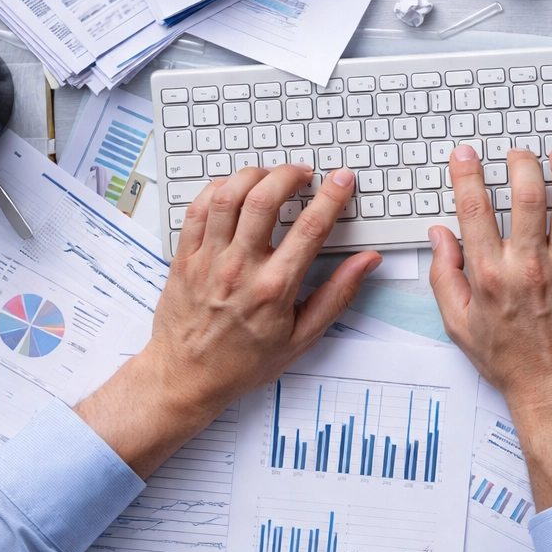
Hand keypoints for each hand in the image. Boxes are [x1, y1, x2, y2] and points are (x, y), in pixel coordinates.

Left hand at [75, 165, 378, 475]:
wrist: (185, 378)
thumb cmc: (244, 362)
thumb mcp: (303, 337)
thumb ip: (338, 295)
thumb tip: (367, 262)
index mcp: (275, 287)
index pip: (310, 227)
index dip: (332, 196)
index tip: (342, 180)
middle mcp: (240, 268)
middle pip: (264, 199)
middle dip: (289, 174)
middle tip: (303, 173)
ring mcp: (207, 260)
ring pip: (228, 196)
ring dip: (253, 175)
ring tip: (270, 176)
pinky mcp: (184, 258)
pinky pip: (197, 209)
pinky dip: (217, 190)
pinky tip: (234, 190)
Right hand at [428, 145, 551, 507]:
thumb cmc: (508, 360)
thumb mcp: (458, 324)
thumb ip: (445, 276)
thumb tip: (440, 235)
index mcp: (490, 276)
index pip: (474, 210)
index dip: (467, 174)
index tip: (466, 155)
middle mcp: (528, 267)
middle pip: (527, 195)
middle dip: (520, 162)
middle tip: (517, 151)